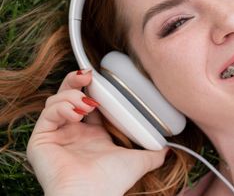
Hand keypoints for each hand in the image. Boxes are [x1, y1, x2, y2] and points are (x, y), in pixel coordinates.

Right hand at [27, 70, 167, 194]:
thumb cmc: (112, 182)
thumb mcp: (138, 161)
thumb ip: (153, 152)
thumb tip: (170, 148)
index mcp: (92, 134)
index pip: (89, 101)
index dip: (95, 88)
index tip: (102, 76)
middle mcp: (72, 132)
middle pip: (68, 95)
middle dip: (76, 81)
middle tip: (88, 74)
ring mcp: (56, 135)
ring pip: (56, 101)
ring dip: (71, 94)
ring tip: (87, 103)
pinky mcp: (41, 140)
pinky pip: (47, 114)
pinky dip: (61, 107)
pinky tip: (76, 112)